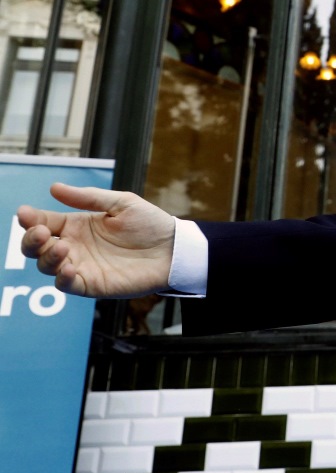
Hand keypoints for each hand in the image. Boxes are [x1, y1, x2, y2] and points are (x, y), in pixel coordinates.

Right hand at [17, 183, 176, 298]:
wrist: (174, 249)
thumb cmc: (150, 224)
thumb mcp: (121, 203)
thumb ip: (88, 198)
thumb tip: (54, 187)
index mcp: (77, 225)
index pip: (43, 221)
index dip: (30, 219)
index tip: (25, 214)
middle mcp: (74, 246)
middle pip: (37, 246)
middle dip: (30, 240)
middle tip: (39, 232)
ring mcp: (81, 266)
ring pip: (47, 265)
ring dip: (47, 256)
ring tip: (63, 246)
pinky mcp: (91, 284)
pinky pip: (66, 285)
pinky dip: (61, 277)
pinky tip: (68, 267)